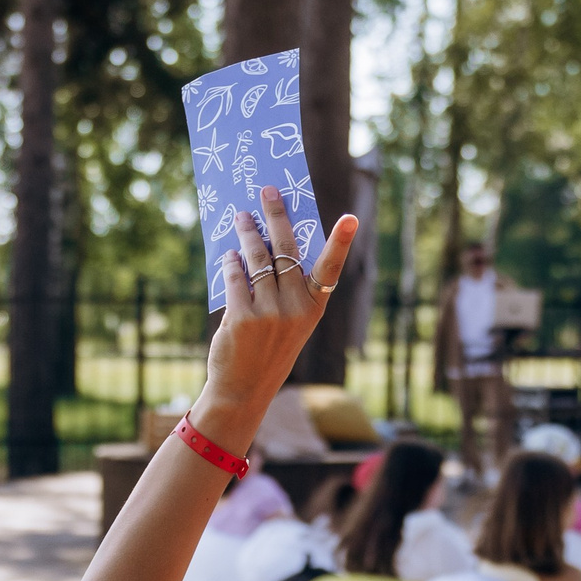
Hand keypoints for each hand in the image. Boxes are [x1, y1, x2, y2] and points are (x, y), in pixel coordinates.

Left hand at [199, 189, 358, 418]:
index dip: (341, 242)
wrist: (244, 390)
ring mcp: (270, 313)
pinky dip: (231, 263)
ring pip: (257, 259)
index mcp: (314, 308)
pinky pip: (236, 278)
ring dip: (248, 234)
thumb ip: (283, 288)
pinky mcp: (243, 317)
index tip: (351, 218)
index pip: (331, 269)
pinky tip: (229, 255)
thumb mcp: (287, 322)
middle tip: (268, 191)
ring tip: (241, 218)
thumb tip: (264, 244)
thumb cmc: (267, 349)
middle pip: (287, 250)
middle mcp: (296, 308)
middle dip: (276, 216)